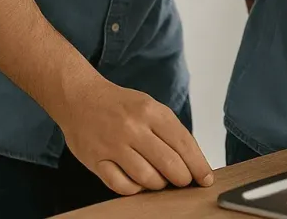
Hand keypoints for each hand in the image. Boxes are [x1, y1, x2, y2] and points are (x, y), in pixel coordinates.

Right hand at [55, 77, 213, 194]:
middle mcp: (133, 128)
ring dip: (159, 184)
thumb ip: (169, 130)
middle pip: (168, 163)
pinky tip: (138, 183)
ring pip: (146, 177)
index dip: (198, 164)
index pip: (183, 143)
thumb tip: (192, 159)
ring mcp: (113, 145)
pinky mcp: (96, 160)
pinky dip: (134, 189)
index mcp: (152, 112)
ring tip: (160, 180)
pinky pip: (121, 185)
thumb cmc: (121, 105)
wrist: (80, 98)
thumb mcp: (150, 107)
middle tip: (184, 182)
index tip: (206, 178)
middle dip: (182, 178)